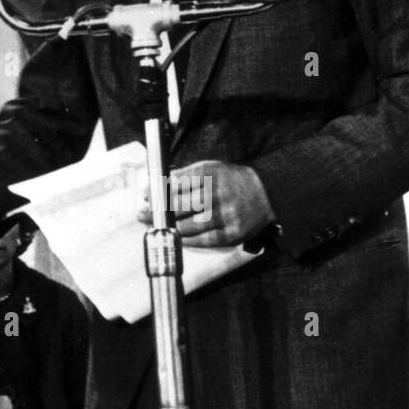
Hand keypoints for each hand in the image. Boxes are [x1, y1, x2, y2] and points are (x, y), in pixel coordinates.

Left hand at [137, 160, 274, 247]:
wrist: (267, 193)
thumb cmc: (232, 180)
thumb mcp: (210, 168)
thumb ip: (186, 176)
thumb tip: (158, 186)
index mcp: (208, 174)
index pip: (174, 184)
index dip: (156, 192)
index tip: (144, 196)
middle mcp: (214, 194)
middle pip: (177, 206)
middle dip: (156, 211)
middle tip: (142, 214)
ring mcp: (223, 216)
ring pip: (187, 226)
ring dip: (167, 227)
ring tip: (154, 227)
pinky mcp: (231, 234)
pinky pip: (203, 240)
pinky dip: (186, 240)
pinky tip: (175, 237)